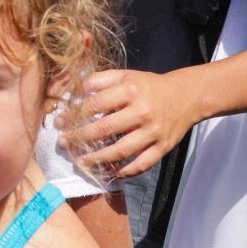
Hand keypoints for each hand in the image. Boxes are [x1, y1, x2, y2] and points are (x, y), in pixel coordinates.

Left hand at [73, 69, 200, 178]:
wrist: (186, 96)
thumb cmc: (148, 86)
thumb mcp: (126, 75)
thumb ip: (100, 79)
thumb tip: (75, 90)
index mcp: (131, 90)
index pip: (96, 104)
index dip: (75, 114)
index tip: (61, 121)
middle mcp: (142, 111)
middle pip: (105, 128)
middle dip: (80, 137)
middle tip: (64, 142)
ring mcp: (153, 132)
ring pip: (121, 150)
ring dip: (98, 158)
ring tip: (81, 160)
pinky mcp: (163, 147)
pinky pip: (141, 164)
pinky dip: (125, 171)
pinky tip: (111, 172)